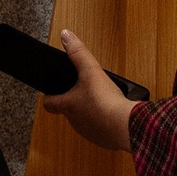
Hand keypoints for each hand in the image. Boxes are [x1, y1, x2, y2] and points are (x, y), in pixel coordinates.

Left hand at [41, 29, 138, 152]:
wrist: (127, 126)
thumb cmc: (106, 102)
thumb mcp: (91, 71)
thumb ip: (78, 53)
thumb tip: (66, 35)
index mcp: (68, 106)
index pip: (49, 103)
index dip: (50, 96)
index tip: (52, 92)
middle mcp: (75, 122)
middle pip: (68, 111)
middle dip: (75, 102)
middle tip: (85, 92)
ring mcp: (89, 132)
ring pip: (85, 121)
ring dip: (91, 113)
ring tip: (102, 102)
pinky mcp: (104, 140)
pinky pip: (101, 131)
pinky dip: (105, 124)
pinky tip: (114, 114)